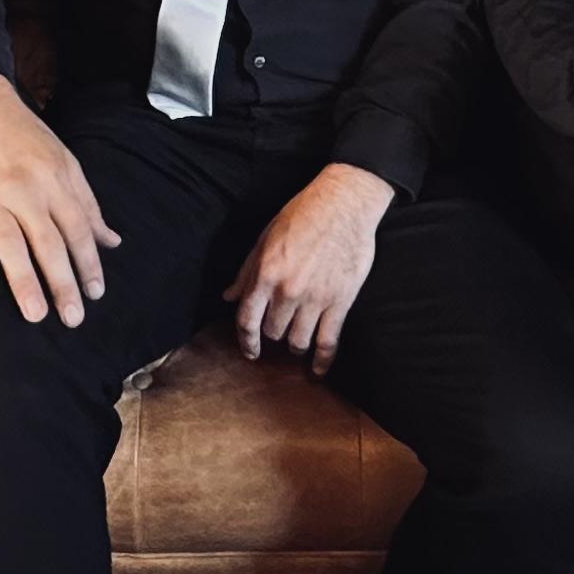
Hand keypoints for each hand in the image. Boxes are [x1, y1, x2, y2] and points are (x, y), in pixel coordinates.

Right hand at [0, 70, 120, 326]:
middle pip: (48, 243)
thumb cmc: (27, 140)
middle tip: (73, 318)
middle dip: (62, 283)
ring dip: (24, 281)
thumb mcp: (66, 163)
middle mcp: (27, 191)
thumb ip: (87, 206)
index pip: (77, 230)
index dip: (88, 263)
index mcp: (56, 181)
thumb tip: (112, 241)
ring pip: (11, 244)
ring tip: (36, 314)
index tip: (95, 293)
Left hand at [225, 162, 394, 373]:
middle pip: (273, 331)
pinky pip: (328, 341)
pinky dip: (322, 360)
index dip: (246, 340)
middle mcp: (287, 291)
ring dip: (295, 344)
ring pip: (297, 341)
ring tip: (297, 341)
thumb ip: (247, 271)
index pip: (247, 319)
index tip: (250, 351)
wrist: (345, 203)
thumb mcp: (266, 237)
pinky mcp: (340, 302)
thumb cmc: (303, 214)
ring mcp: (315, 299)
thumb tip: (229, 296)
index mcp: (265, 274)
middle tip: (280, 328)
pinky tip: (318, 370)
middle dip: (274, 333)